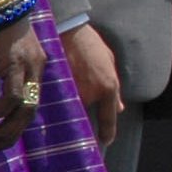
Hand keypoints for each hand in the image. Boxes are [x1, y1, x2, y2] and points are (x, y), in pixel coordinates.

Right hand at [0, 16, 48, 151]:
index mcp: (33, 71)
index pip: (30, 107)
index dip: (13, 128)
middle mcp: (36, 70)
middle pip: (31, 113)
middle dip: (9, 135)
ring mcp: (30, 65)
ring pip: (26, 107)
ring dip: (6, 127)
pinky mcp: (17, 60)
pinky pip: (15, 92)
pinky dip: (2, 107)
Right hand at [61, 22, 123, 144]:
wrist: (67, 30)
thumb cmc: (90, 44)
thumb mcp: (109, 61)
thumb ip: (115, 88)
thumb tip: (119, 108)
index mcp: (108, 87)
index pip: (109, 118)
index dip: (107, 133)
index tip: (105, 141)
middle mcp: (91, 94)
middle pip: (87, 119)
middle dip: (83, 128)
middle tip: (79, 137)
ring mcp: (72, 93)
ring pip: (71, 114)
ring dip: (68, 119)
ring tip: (62, 126)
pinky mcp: (55, 89)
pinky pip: (58, 107)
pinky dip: (56, 110)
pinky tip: (51, 115)